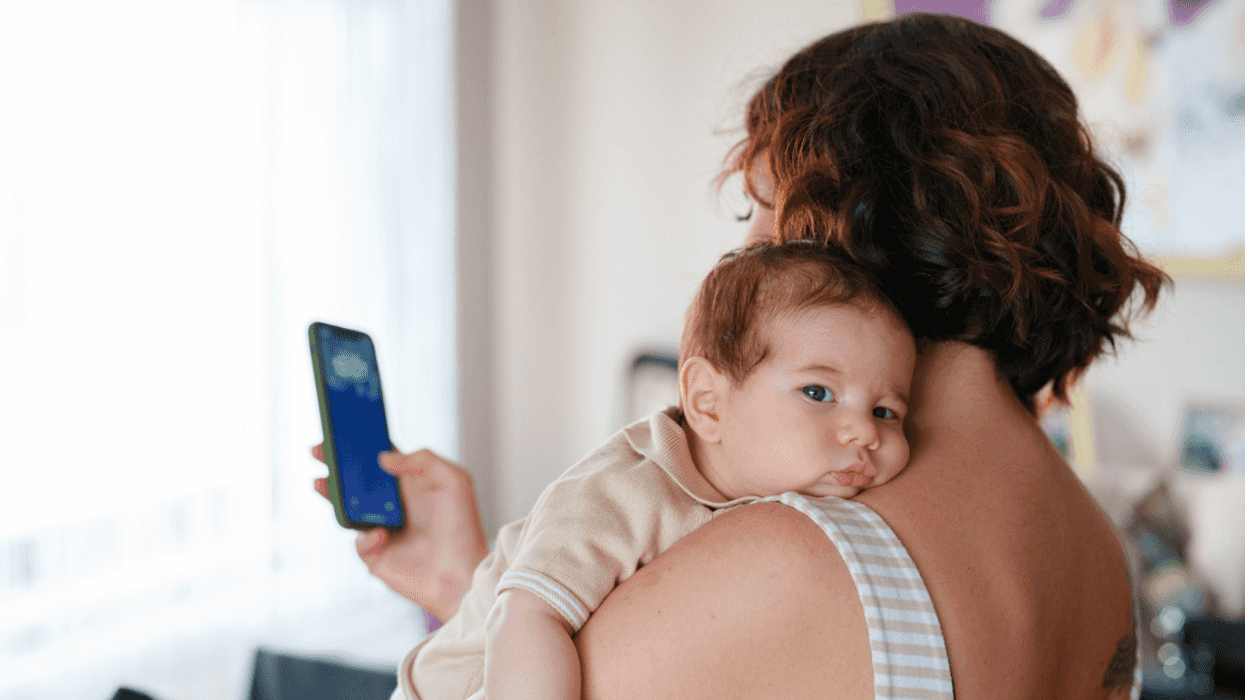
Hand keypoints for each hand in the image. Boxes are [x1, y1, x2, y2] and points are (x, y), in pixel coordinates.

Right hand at [312, 445, 489, 620]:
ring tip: (322, 482)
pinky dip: (365, 537)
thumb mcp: (454, 481)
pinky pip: (358, 542)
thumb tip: (385, 458)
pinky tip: (382, 535)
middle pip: (357, 482)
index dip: (362, 445)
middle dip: (336, 466)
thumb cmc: (463, 528)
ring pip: (348, 510)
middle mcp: (394, 505)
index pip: (380, 459)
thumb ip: (424, 460)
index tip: (342, 430)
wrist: (464, 575)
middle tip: (319, 450)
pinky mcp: (376, 556)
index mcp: (411, 484)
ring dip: (333, 495)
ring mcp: (382, 529)